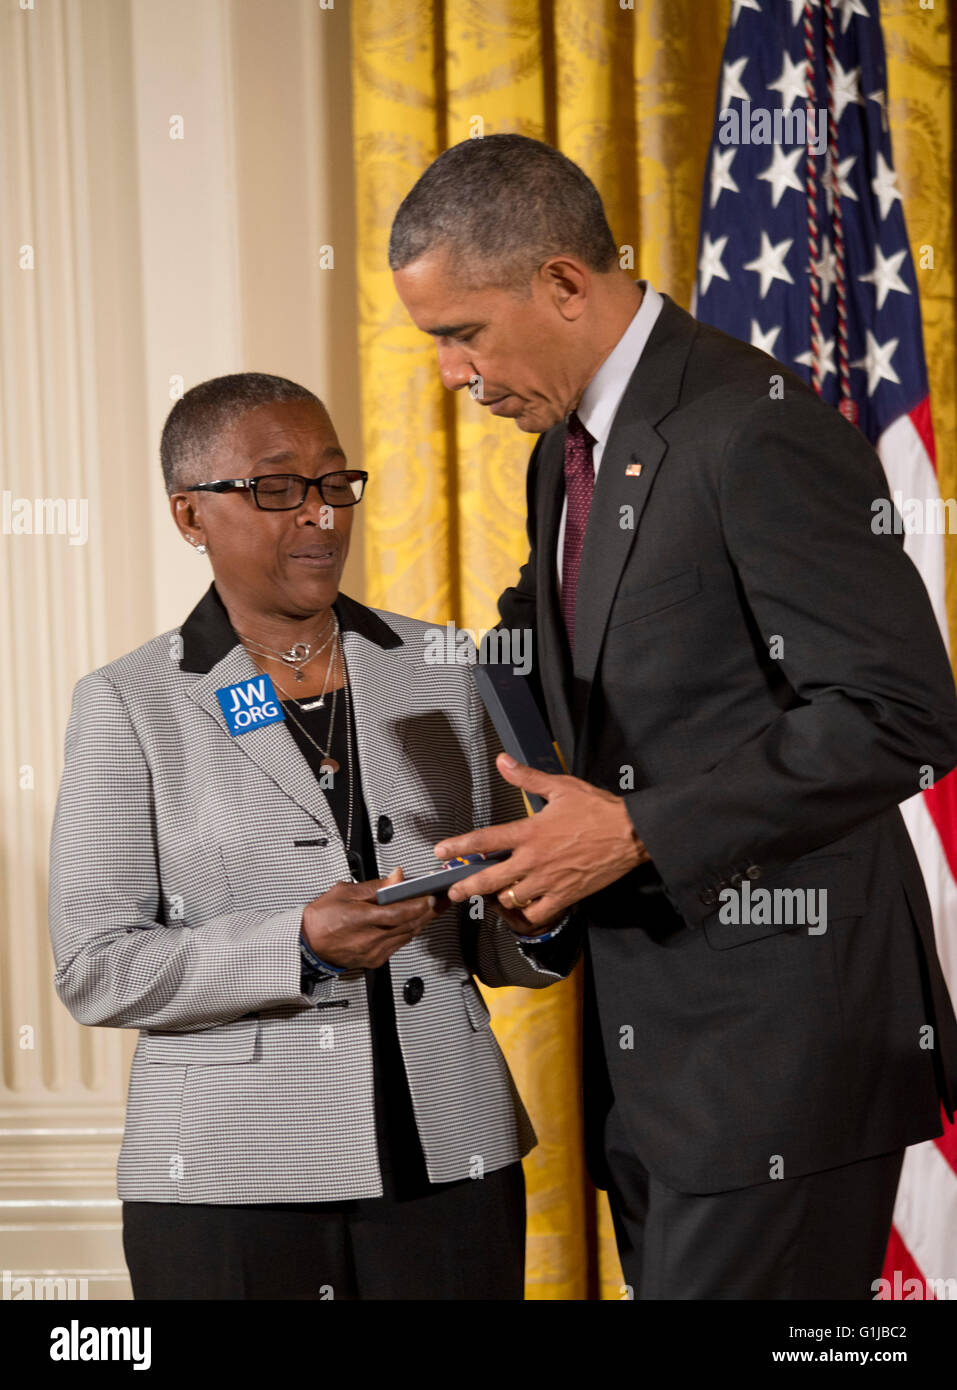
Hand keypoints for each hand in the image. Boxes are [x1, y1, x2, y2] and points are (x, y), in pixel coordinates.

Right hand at [301, 867, 438, 970]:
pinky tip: (412, 923)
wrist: (307, 944)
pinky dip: (408, 932)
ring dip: (421, 922)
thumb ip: (375, 886)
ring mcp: (373, 952)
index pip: (399, 913)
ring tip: (432, 909)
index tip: (432, 896)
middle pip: (408, 925)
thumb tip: (397, 877)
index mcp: (361, 918)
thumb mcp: (345, 891)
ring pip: (407, 936)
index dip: (419, 905)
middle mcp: (370, 938)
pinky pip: (398, 945)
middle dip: (429, 912)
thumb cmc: (321, 918)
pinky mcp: (374, 960)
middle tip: (441, 901)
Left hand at [433, 754, 649, 926]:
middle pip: (489, 879)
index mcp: (530, 832)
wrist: (631, 834)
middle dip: (466, 886)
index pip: (485, 840)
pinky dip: (526, 913)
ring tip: (491, 896)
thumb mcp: (561, 787)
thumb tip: (503, 762)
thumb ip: (527, 777)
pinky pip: (536, 913)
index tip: (441, 851)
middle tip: (455, 890)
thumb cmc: (599, 811)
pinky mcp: (565, 896)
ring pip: (510, 899)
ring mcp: (548, 881)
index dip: (458, 846)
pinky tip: (522, 908)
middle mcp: (534, 860)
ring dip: (497, 898)